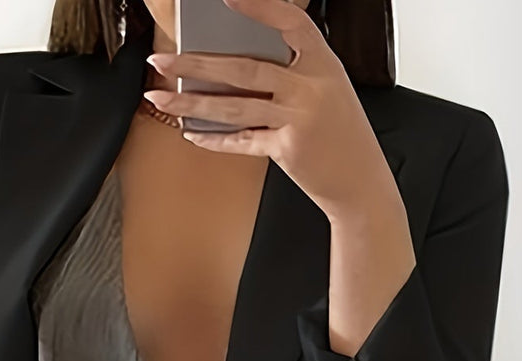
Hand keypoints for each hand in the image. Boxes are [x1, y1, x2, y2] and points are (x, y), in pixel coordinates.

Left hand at [144, 0, 401, 222]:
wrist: (361, 182)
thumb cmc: (341, 134)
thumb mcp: (328, 91)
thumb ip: (292, 74)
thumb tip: (235, 64)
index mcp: (323, 63)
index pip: (291, 22)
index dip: (261, 7)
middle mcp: (311, 87)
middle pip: (245, 68)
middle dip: (197, 63)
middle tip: (161, 60)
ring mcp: (298, 119)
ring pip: (235, 106)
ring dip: (192, 102)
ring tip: (161, 97)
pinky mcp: (287, 149)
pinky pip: (242, 140)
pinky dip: (215, 138)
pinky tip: (192, 133)